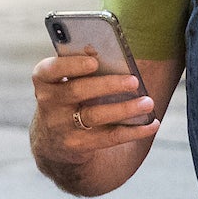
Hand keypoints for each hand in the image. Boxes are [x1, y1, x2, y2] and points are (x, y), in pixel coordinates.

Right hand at [29, 52, 156, 191]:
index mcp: (44, 81)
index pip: (50, 70)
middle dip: (107, 85)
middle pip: (77, 91)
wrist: (53, 140)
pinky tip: (152, 124)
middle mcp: (48, 103)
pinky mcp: (77, 146)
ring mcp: (61, 126)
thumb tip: (101, 52)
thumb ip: (81, 66)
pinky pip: (109, 138)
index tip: (95, 62)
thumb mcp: (67, 81)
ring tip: (148, 103)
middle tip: (134, 81)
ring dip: (124, 109)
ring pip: (94, 116)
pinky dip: (134, 131)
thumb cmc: (69, 97)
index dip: (71, 65)